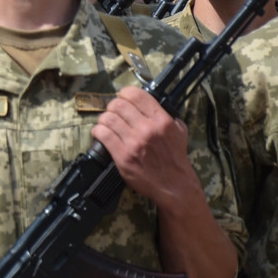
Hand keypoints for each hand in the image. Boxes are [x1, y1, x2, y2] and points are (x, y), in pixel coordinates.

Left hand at [91, 86, 200, 209]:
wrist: (174, 184)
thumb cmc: (175, 158)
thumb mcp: (179, 131)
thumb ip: (166, 116)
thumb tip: (150, 104)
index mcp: (161, 120)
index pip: (136, 95)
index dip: (125, 93)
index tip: (123, 97)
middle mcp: (147, 129)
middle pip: (119, 105)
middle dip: (112, 106)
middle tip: (113, 112)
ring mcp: (134, 142)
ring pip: (108, 118)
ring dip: (104, 119)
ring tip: (106, 123)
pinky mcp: (122, 156)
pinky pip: (103, 135)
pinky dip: (98, 131)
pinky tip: (100, 133)